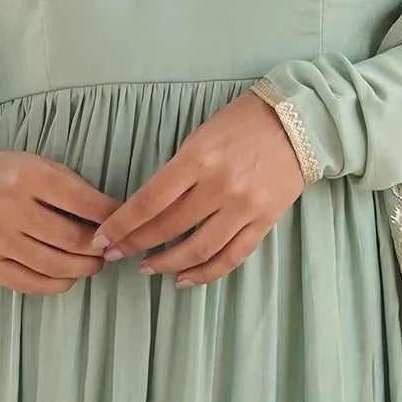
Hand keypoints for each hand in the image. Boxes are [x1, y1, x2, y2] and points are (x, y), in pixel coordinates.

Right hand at [0, 147, 117, 296]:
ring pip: (56, 266)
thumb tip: (113, 219)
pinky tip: (69, 276)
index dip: (112, 217)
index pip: (84, 203)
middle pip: (72, 240)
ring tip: (93, 263)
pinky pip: (33, 284)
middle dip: (100, 248)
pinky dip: (59, 284)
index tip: (124, 223)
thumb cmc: (8, 177)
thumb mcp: (40, 166)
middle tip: (109, 249)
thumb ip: (75, 189)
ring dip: (84, 269)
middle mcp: (10, 208)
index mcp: (28, 177)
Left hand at [90, 89, 308, 287]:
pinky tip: (185, 280)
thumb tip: (149, 207)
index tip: (103, 239)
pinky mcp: (264, 222)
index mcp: (198, 159)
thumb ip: (178, 171)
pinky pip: (231, 257)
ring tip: (147, 268)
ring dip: (168, 264)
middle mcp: (220, 186)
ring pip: (199, 249)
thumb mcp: (201, 135)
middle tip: (115, 255)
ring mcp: (244, 208)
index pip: (149, 201)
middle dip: (136, 245)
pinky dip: (206, 273)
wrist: (299, 121)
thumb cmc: (242, 122)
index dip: (122, 225)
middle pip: (169, 227)